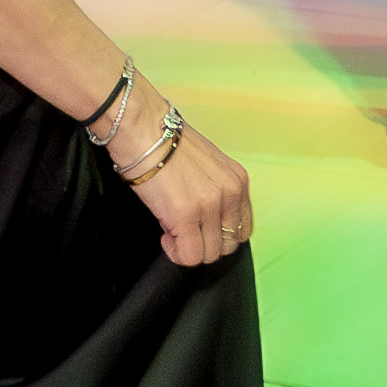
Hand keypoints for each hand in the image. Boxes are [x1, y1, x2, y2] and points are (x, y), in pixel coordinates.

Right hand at [123, 120, 250, 268]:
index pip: (243, 229)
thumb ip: (216, 193)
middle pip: (228, 245)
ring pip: (209, 254)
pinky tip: (166, 236)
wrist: (144, 130)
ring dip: (189, 249)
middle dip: (205, 244)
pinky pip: (189, 256)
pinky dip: (177, 252)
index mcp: (238, 181)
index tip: (203, 230)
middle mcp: (230, 194)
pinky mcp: (185, 216)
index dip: (220, 235)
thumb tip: (207, 221)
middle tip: (185, 232)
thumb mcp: (207, 166)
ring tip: (173, 232)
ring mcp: (209, 206)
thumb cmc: (167, 143)